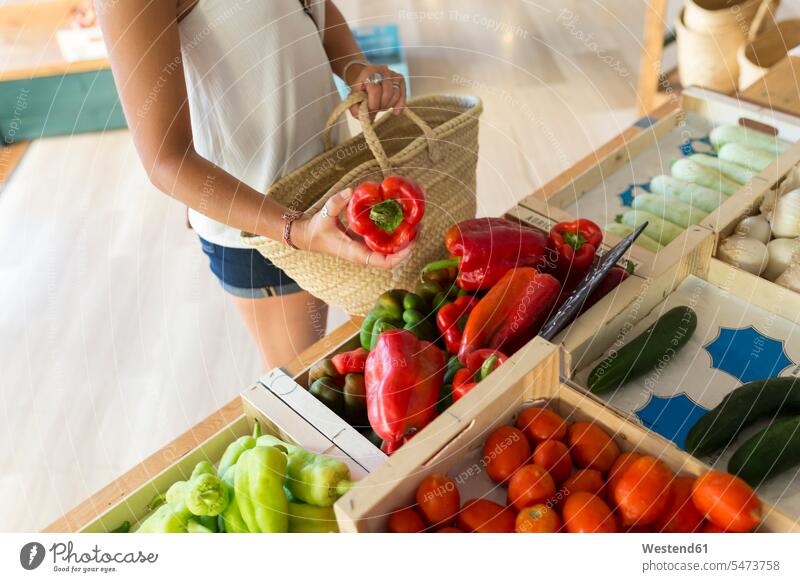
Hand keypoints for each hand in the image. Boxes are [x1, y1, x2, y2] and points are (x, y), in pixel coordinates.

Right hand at [292, 188, 412, 269]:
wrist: (307, 236)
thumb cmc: (316, 229)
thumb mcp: (325, 214)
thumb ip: (337, 202)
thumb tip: (351, 190)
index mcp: (357, 254)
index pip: (384, 262)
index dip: (401, 255)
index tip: (412, 242)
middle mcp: (364, 255)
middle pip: (393, 258)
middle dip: (408, 246)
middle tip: (419, 227)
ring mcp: (365, 251)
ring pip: (390, 252)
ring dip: (404, 241)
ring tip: (415, 224)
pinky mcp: (365, 245)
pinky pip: (384, 244)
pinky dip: (394, 235)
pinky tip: (400, 221)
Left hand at [347, 63, 406, 118]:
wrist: (365, 81)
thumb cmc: (360, 92)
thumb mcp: (353, 100)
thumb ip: (356, 109)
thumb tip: (367, 115)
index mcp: (368, 72)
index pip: (375, 90)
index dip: (373, 103)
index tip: (370, 110)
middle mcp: (382, 70)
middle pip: (388, 93)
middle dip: (381, 105)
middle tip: (375, 109)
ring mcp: (392, 74)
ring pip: (396, 94)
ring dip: (388, 105)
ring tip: (381, 106)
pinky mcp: (399, 79)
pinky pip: (403, 93)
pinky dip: (400, 104)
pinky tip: (395, 111)